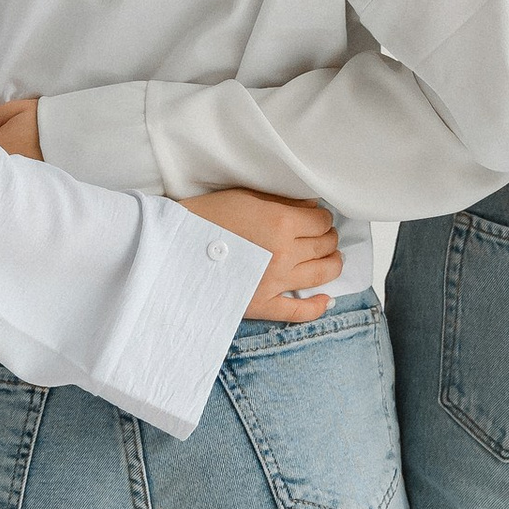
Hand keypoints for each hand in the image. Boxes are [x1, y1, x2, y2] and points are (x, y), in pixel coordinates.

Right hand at [178, 188, 342, 318]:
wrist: (176, 245)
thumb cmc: (207, 216)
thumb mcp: (247, 196)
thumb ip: (283, 201)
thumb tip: (313, 206)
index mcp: (281, 222)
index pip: (321, 220)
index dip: (322, 217)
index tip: (317, 217)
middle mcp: (284, 253)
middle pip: (325, 245)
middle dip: (328, 238)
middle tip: (323, 235)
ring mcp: (275, 282)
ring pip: (321, 274)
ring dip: (332, 264)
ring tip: (330, 258)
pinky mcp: (262, 304)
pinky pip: (298, 311)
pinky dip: (317, 307)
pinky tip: (325, 299)